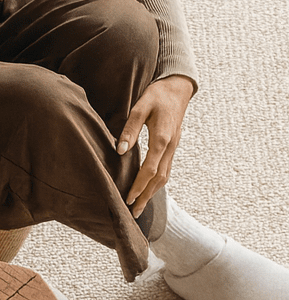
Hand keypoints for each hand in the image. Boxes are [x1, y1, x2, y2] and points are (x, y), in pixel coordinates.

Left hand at [116, 74, 194, 216]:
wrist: (178, 86)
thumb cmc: (157, 95)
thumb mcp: (140, 107)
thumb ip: (129, 129)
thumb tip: (120, 151)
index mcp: (162, 139)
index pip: (150, 169)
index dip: (138, 186)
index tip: (127, 199)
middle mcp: (170, 147)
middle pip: (159, 179)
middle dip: (146, 197)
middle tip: (134, 213)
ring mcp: (174, 147)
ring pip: (165, 176)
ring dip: (152, 193)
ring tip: (140, 207)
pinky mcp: (173, 146)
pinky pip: (166, 169)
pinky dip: (157, 183)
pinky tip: (148, 190)